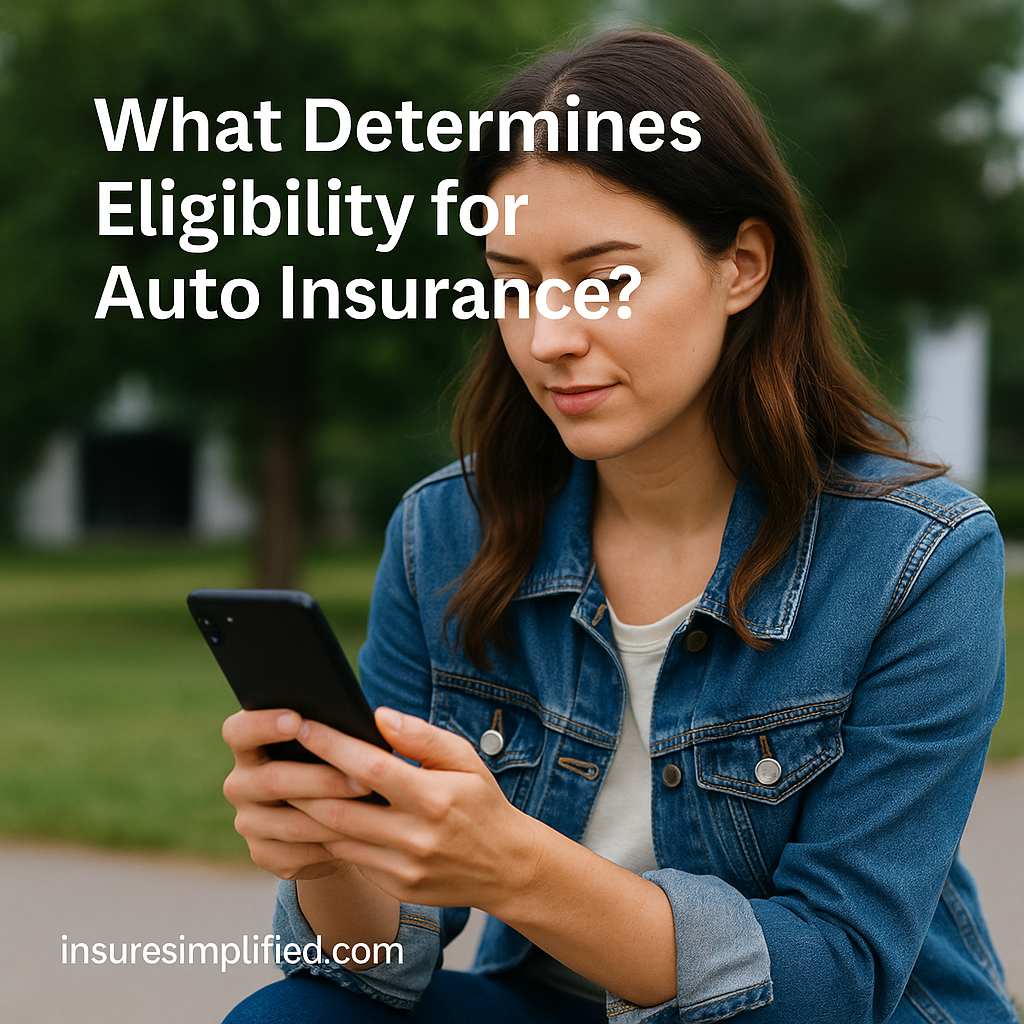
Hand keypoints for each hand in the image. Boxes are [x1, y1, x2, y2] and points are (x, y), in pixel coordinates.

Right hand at [221, 708, 375, 880]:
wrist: (331, 819)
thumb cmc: (334, 764)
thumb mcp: (330, 743)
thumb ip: (331, 730)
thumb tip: (370, 719)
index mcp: (248, 745)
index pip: (238, 731)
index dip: (263, 724)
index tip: (296, 720)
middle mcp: (240, 783)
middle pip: (271, 780)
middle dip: (322, 780)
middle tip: (363, 780)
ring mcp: (248, 822)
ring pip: (292, 822)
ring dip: (335, 816)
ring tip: (372, 808)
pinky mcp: (262, 854)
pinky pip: (298, 853)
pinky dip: (331, 845)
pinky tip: (359, 836)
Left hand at [291, 707, 539, 910]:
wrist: (507, 868)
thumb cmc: (482, 803)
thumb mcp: (465, 760)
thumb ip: (422, 736)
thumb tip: (378, 715)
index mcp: (434, 797)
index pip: (370, 768)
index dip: (332, 745)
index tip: (303, 725)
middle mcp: (416, 836)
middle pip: (340, 808)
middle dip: (303, 783)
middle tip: (276, 757)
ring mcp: (404, 868)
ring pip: (338, 838)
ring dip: (306, 813)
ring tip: (284, 786)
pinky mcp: (396, 887)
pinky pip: (351, 859)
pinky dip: (329, 837)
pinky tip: (313, 818)